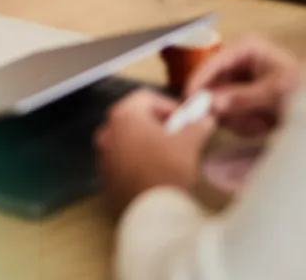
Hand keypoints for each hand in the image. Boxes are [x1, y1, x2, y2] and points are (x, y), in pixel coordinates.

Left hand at [95, 88, 214, 217]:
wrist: (150, 212)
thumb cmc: (168, 169)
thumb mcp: (188, 144)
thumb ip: (197, 126)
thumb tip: (206, 119)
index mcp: (124, 115)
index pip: (146, 97)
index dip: (169, 105)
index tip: (186, 119)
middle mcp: (107, 129)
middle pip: (134, 116)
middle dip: (158, 123)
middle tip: (178, 135)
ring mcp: (103, 152)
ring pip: (126, 138)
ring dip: (146, 141)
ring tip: (168, 155)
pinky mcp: (104, 174)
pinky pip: (121, 158)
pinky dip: (136, 158)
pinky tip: (154, 172)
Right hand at [185, 35, 300, 137]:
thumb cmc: (301, 92)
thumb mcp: (274, 93)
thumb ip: (242, 98)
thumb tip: (212, 105)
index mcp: (246, 48)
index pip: (213, 62)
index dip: (198, 81)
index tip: (189, 101)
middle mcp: (239, 60)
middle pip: (215, 85)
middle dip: (227, 108)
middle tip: (239, 124)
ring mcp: (242, 79)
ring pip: (223, 102)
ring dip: (240, 119)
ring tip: (261, 126)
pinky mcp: (245, 96)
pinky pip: (233, 111)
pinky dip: (246, 123)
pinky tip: (263, 126)